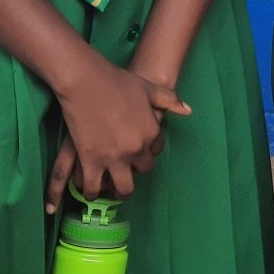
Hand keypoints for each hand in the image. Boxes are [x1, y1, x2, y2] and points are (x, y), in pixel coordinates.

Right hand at [50, 60, 190, 201]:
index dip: (148, 150)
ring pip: (123, 187)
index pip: (156, 150)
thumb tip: (187, 110)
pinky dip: (92, 192)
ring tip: (112, 190)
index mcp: (151, 132)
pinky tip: (90, 190)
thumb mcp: (148, 88)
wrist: (86, 82)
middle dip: (135, 170)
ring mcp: (114, 158)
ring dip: (119, 191)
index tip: (139, 150)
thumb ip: (169, 100)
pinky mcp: (91, 162)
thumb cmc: (116, 81)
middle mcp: (136, 149)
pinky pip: (93, 187)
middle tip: (126, 170)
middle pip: (143, 169)